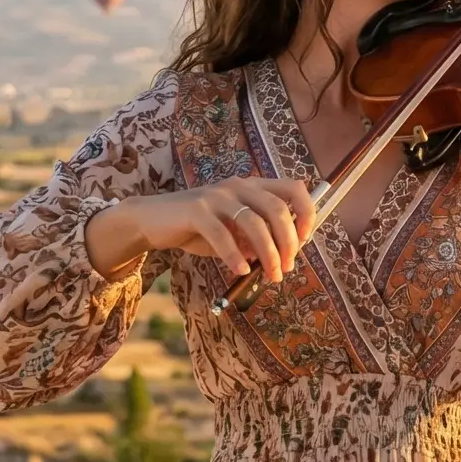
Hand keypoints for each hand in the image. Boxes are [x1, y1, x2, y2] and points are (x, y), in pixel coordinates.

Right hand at [91, 178, 317, 281]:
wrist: (153, 220)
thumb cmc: (198, 227)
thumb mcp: (233, 231)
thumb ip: (256, 240)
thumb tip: (280, 257)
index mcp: (253, 186)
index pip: (294, 189)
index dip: (307, 212)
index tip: (306, 240)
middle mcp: (239, 186)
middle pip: (278, 209)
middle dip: (288, 242)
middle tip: (287, 267)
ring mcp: (217, 196)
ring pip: (254, 223)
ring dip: (268, 254)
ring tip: (270, 275)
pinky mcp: (196, 210)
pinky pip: (222, 235)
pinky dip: (235, 255)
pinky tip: (240, 270)